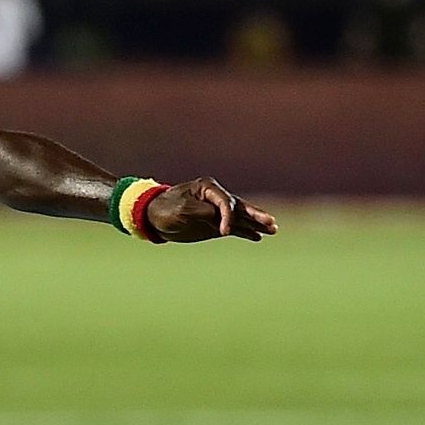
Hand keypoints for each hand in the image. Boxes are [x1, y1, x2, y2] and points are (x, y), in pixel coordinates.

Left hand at [144, 177, 277, 242]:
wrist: (151, 217)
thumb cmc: (164, 209)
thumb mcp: (181, 209)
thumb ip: (202, 212)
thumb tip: (219, 217)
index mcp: (207, 188)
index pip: (225, 203)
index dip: (227, 217)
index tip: (223, 232)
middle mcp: (215, 198)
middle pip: (240, 207)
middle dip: (256, 215)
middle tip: (271, 222)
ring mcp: (216, 212)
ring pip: (240, 217)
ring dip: (256, 223)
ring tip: (273, 229)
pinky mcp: (214, 224)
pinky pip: (234, 227)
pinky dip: (246, 231)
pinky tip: (259, 236)